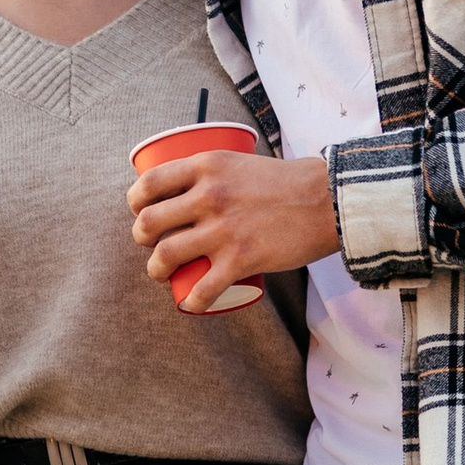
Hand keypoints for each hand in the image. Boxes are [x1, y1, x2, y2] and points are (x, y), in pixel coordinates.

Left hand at [132, 148, 337, 307]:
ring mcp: (224, 230)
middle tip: (151, 244)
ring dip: (155, 270)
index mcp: (208, 166)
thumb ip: (216, 174)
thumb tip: (191, 190)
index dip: (135, 201)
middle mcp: (210, 195)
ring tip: (161, 273)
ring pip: (166, 256)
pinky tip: (191, 303)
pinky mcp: (241, 260)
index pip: (151, 182)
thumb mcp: (242, 161)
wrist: (328, 201)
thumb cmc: (289, 182)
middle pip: (150, 222)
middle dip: (141, 238)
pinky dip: (192, 301)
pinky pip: (203, 289)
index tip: (139, 210)